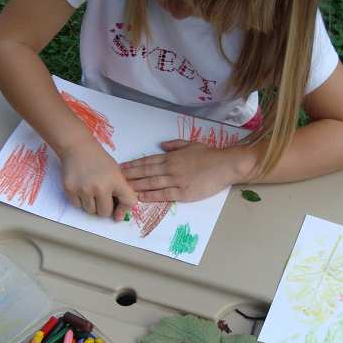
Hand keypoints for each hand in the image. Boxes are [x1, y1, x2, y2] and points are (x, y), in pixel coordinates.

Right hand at [59, 140, 137, 220]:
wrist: (77, 147)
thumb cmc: (98, 159)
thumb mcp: (115, 170)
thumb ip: (119, 189)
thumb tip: (119, 210)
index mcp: (116, 180)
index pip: (128, 202)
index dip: (124, 210)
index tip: (118, 213)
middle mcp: (101, 187)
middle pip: (105, 213)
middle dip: (103, 208)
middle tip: (100, 197)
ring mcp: (84, 189)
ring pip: (90, 210)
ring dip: (91, 203)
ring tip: (89, 189)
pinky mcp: (70, 190)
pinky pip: (78, 205)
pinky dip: (79, 200)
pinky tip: (80, 187)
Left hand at [119, 139, 248, 201]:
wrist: (225, 165)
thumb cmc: (210, 155)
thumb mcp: (191, 144)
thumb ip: (175, 145)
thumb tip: (162, 145)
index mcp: (172, 157)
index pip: (148, 161)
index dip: (134, 164)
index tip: (122, 167)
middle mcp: (171, 168)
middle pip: (146, 171)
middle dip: (130, 175)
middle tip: (117, 178)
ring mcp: (177, 180)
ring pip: (152, 183)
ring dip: (137, 185)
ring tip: (125, 188)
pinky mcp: (184, 192)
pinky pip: (164, 194)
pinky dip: (152, 196)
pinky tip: (142, 197)